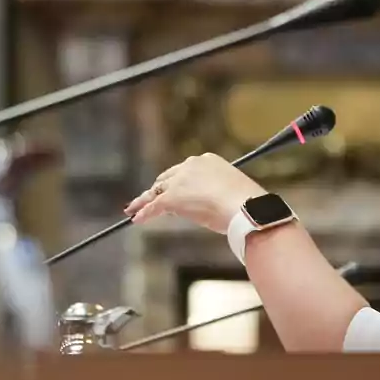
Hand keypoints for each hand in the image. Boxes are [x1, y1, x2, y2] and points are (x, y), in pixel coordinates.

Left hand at [125, 153, 266, 233]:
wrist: (245, 206)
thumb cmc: (246, 202)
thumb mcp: (231, 190)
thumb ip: (219, 193)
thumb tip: (215, 206)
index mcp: (207, 161)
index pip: (185, 172)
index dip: (178, 184)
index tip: (176, 191)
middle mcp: (190, 165)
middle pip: (168, 179)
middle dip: (159, 190)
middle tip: (152, 200)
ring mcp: (179, 182)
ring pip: (157, 191)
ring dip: (144, 200)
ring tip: (134, 208)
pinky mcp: (172, 198)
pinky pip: (154, 206)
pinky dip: (144, 213)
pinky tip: (137, 219)